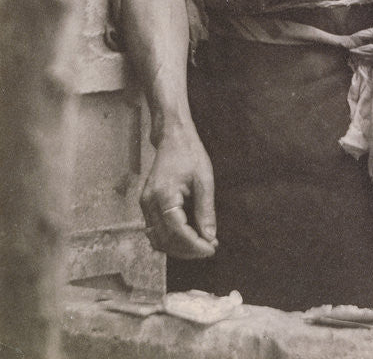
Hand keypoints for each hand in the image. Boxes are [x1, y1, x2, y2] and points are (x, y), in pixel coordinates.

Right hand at [141, 125, 217, 259]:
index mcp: (163, 196)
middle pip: (165, 240)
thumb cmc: (189, 154)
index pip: (177, 232)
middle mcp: (149, 203)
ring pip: (157, 239)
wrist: (173, 137)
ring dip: (178, 248)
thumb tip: (210, 237)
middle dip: (188, 250)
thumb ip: (206, 210)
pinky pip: (155, 230)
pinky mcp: (146, 204)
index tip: (212, 249)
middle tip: (209, 249)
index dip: (195, 245)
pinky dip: (170, 239)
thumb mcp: (204, 180)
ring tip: (200, 246)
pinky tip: (187, 237)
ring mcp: (145, 204)